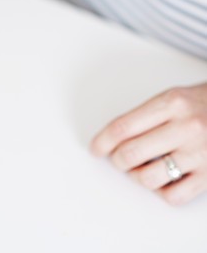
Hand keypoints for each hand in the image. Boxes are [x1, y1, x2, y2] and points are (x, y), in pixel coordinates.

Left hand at [90, 84, 206, 204]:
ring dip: (137, 176)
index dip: (103, 141)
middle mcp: (184, 127)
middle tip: (117, 159)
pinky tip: (162, 181)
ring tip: (139, 169)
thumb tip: (116, 138)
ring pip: (149, 177)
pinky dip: (162, 191)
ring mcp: (198, 153)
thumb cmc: (205, 102)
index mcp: (171, 103)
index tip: (96, 148)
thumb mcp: (174, 96)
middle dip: (117, 160)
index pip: (123, 127)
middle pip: (131, 153)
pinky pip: (174, 195)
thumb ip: (147, 115)